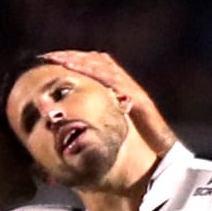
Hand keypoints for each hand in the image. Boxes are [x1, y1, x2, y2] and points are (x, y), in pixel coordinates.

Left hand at [41, 50, 175, 152]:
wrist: (161, 155)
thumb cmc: (135, 145)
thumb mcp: (108, 129)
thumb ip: (94, 120)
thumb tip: (67, 123)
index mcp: (117, 89)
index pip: (94, 66)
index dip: (74, 60)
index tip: (51, 58)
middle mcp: (125, 85)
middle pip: (97, 61)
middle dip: (73, 56)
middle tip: (51, 55)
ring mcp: (132, 90)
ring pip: (105, 68)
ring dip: (82, 62)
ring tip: (62, 61)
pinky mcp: (138, 100)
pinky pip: (117, 83)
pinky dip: (100, 75)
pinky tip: (85, 72)